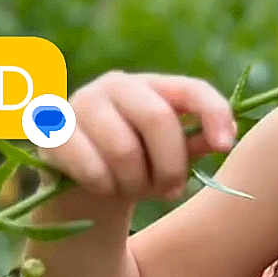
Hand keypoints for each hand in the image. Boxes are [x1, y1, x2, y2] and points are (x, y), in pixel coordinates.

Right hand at [37, 70, 236, 200]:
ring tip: (135, 190)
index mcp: (154, 87)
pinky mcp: (52, 130)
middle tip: (172, 191)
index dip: (213, 113)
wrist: (85, 187)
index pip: (192, 89)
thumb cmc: (141, 167)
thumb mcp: (174, 156)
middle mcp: (117, 85)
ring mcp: (81, 103)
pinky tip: (105, 189)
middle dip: (170, 165)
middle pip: (157, 118)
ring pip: (124, 149)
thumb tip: (225, 137)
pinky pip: (91, 166)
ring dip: (136, 182)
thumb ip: (198, 142)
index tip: (225, 147)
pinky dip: (105, 186)